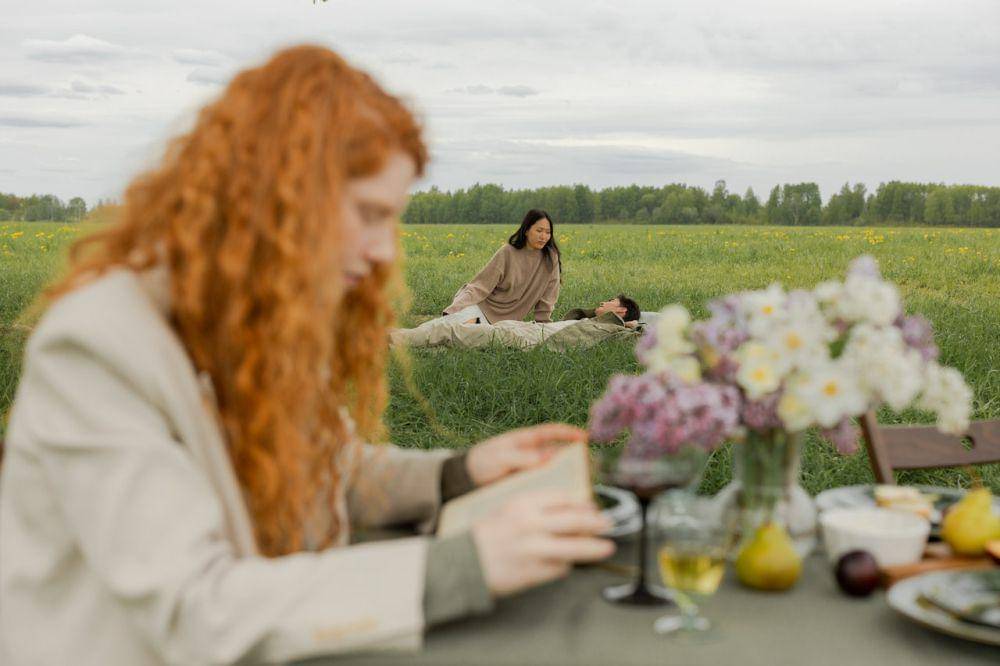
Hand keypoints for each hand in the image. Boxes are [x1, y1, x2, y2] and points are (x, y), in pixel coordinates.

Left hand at [466, 423, 586, 486]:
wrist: (466, 480)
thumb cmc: (482, 461)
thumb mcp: (500, 458)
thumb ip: (522, 457)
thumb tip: (549, 456)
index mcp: (526, 440)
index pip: (552, 432)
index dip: (569, 433)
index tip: (585, 437)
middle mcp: (533, 454)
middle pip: (560, 453)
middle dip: (577, 458)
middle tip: (591, 466)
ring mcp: (532, 470)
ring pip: (556, 471)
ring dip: (569, 477)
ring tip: (583, 486)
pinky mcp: (529, 486)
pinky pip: (547, 487)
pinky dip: (557, 491)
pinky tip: (565, 500)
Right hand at [472, 491, 614, 596]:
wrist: (463, 561)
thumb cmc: (487, 535)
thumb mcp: (509, 510)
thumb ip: (536, 509)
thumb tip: (568, 512)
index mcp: (523, 504)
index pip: (563, 499)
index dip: (582, 503)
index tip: (591, 507)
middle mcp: (531, 524)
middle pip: (575, 520)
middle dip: (596, 522)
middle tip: (607, 524)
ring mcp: (534, 549)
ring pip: (574, 546)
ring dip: (594, 548)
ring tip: (607, 547)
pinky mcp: (534, 571)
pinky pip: (560, 568)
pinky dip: (567, 565)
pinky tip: (568, 564)